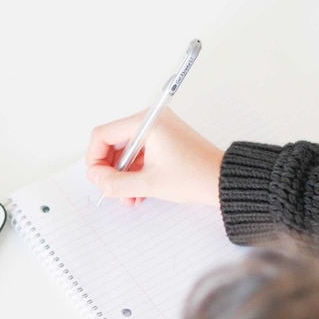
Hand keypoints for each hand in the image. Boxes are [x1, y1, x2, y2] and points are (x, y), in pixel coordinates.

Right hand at [85, 109, 222, 206]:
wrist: (223, 181)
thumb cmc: (195, 176)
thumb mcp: (148, 184)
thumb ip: (115, 182)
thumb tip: (95, 177)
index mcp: (146, 123)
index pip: (103, 134)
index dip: (95, 158)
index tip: (98, 178)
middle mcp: (151, 121)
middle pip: (113, 143)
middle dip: (110, 170)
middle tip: (111, 189)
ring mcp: (158, 131)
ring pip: (125, 152)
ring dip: (122, 176)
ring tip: (127, 196)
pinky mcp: (164, 141)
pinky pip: (139, 155)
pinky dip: (134, 173)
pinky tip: (137, 192)